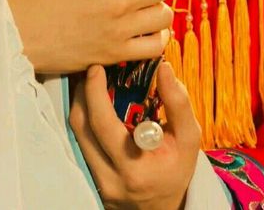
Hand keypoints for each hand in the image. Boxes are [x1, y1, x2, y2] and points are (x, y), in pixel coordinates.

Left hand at [69, 61, 200, 209]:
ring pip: (75, 134)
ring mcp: (97, 181)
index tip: (97, 68)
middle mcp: (112, 177)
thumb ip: (178, 103)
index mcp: (137, 168)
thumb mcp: (188, 139)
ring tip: (89, 83)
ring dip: (79, 103)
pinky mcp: (89, 180)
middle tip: (92, 69)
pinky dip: (81, 119)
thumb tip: (164, 67)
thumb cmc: (176, 168)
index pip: (106, 126)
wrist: (162, 207)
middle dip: (83, 92)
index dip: (96, 93)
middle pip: (83, 127)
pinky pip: (76, 143)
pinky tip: (89, 104)